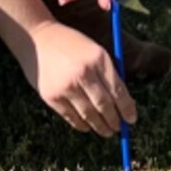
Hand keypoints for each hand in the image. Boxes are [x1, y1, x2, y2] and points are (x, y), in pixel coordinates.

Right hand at [27, 21, 136, 135]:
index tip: (132, 119)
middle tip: (119, 128)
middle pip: (104, 105)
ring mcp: (66, 86)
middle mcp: (83, 73)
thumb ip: (107, 73)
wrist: (37, 38)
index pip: (118, 91)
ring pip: (89, 115)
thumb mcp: (94, 50)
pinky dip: (81, 125)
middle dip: (114, 121)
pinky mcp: (51, 96)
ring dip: (100, 127)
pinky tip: (87, 127)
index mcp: (99, 59)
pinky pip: (71, 117)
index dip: (127, 109)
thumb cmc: (72, 45)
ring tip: (106, 132)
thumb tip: (123, 103)